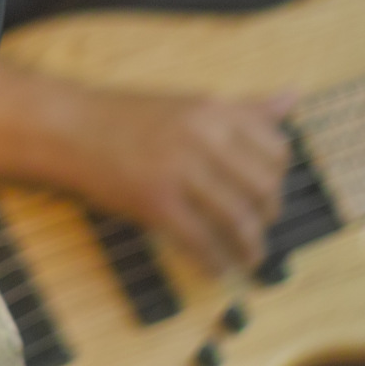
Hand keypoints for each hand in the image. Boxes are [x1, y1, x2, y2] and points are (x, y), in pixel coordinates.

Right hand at [63, 87, 296, 274]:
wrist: (71, 127)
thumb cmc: (129, 116)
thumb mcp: (190, 103)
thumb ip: (244, 108)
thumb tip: (293, 97)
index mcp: (214, 111)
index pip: (276, 151)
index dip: (278, 178)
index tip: (266, 191)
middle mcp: (202, 138)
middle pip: (263, 189)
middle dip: (268, 216)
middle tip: (258, 227)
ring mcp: (179, 171)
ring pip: (238, 220)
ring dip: (249, 247)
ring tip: (248, 256)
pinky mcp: (156, 202)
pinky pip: (201, 241)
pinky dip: (215, 261)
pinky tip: (216, 268)